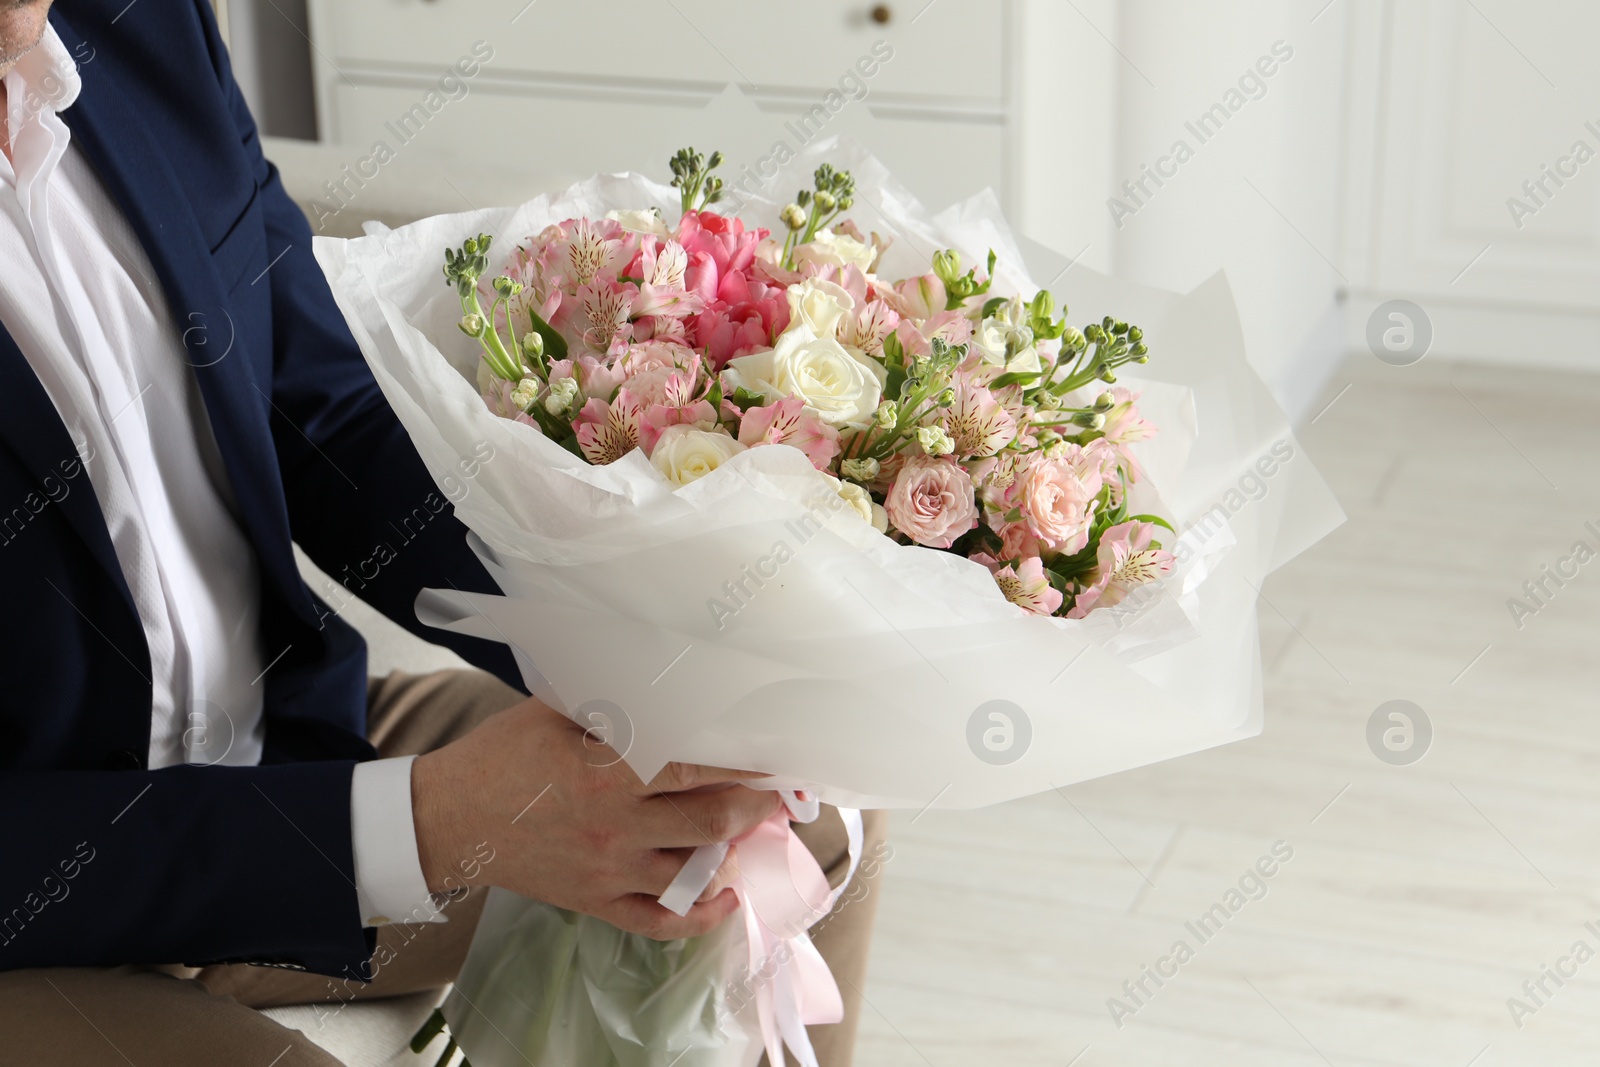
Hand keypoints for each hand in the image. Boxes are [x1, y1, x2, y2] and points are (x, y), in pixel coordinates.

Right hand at [411, 695, 779, 938]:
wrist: (450, 817)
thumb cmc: (506, 753)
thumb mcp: (559, 711)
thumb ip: (617, 700)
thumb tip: (676, 680)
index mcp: (606, 772)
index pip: (698, 769)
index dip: (747, 764)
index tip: (776, 754)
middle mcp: (614, 827)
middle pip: (712, 822)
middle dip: (756, 805)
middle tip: (776, 790)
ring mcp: (608, 872)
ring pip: (695, 872)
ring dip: (734, 851)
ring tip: (754, 828)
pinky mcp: (597, 903)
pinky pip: (662, 922)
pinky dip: (703, 915)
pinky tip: (728, 896)